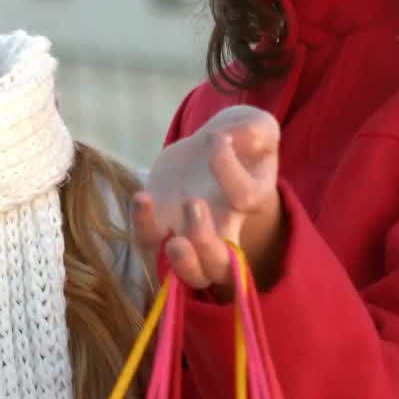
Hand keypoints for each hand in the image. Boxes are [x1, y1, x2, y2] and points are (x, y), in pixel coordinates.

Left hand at [133, 107, 284, 300]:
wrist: (210, 149)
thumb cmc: (239, 140)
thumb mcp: (256, 125)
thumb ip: (256, 127)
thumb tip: (235, 137)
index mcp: (251, 200)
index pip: (245, 198)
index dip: (229, 169)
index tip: (217, 138)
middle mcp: (224, 229)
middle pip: (219, 268)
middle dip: (207, 248)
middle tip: (194, 204)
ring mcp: (189, 233)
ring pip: (188, 273)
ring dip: (179, 261)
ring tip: (170, 235)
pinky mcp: (159, 225)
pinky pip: (148, 242)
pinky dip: (143, 227)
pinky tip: (142, 198)